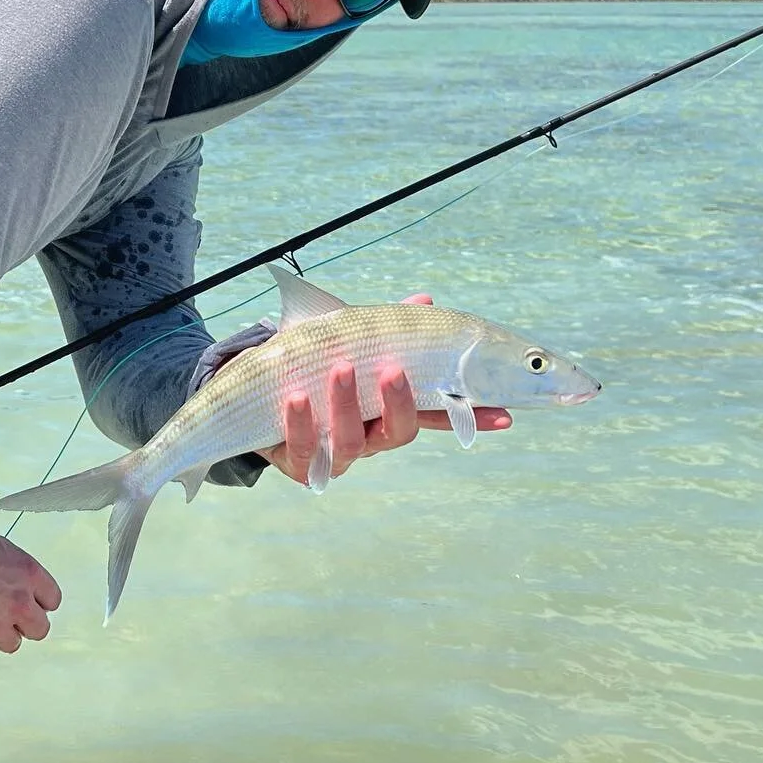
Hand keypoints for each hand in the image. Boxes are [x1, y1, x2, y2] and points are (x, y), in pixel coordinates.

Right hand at [0, 529, 61, 652]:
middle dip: (27, 624)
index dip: (39, 601)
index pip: (52, 599)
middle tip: (12, 616)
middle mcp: (19, 604)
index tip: (32, 601)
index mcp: (29, 575)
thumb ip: (14, 570)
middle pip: (40, 629)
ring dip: (1, 633)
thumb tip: (13, 577)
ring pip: (12, 643)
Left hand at [260, 295, 511, 486]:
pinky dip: (302, 422)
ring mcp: (335, 452)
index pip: (438, 415)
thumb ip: (385, 328)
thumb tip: (424, 300)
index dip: (471, 417)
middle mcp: (370, 437)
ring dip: (346, 403)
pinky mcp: (299, 461)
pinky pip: (304, 447)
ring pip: (352, 439)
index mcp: (389, 411)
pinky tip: (296, 398)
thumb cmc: (314, 369)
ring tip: (339, 369)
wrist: (258, 399)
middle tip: (392, 370)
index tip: (504, 416)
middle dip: (399, 402)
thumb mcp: (349, 343)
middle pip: (398, 432)